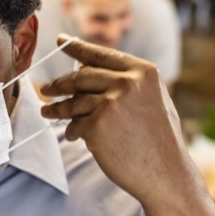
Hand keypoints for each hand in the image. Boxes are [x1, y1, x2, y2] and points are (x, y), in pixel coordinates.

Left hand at [38, 36, 194, 205]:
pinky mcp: (97, 126)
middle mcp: (128, 83)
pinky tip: (74, 136)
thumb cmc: (160, 140)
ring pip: (74, 102)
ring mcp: (111, 104)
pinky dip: (72, 131)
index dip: (78, 47)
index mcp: (143, 72)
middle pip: (81, 76)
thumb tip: (87, 69)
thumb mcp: (153, 99)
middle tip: (47, 88)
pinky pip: (75, 124)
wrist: (167, 174)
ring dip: (58, 108)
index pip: (103, 54)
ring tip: (48, 112)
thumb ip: (127, 82)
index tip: (61, 41)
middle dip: (59, 83)